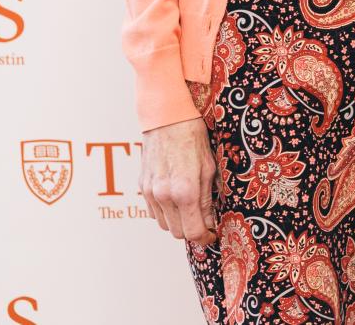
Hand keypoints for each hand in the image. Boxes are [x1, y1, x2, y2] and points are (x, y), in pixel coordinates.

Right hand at [139, 117, 217, 244]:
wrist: (167, 117)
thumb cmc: (193, 138)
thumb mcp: (209, 168)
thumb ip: (207, 198)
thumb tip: (210, 221)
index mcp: (185, 191)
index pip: (193, 232)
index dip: (205, 238)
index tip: (212, 235)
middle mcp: (164, 195)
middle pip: (177, 233)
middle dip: (192, 231)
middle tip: (204, 220)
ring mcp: (150, 192)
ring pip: (163, 225)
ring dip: (177, 222)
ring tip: (191, 208)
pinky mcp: (142, 185)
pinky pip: (153, 211)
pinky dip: (165, 212)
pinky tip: (176, 198)